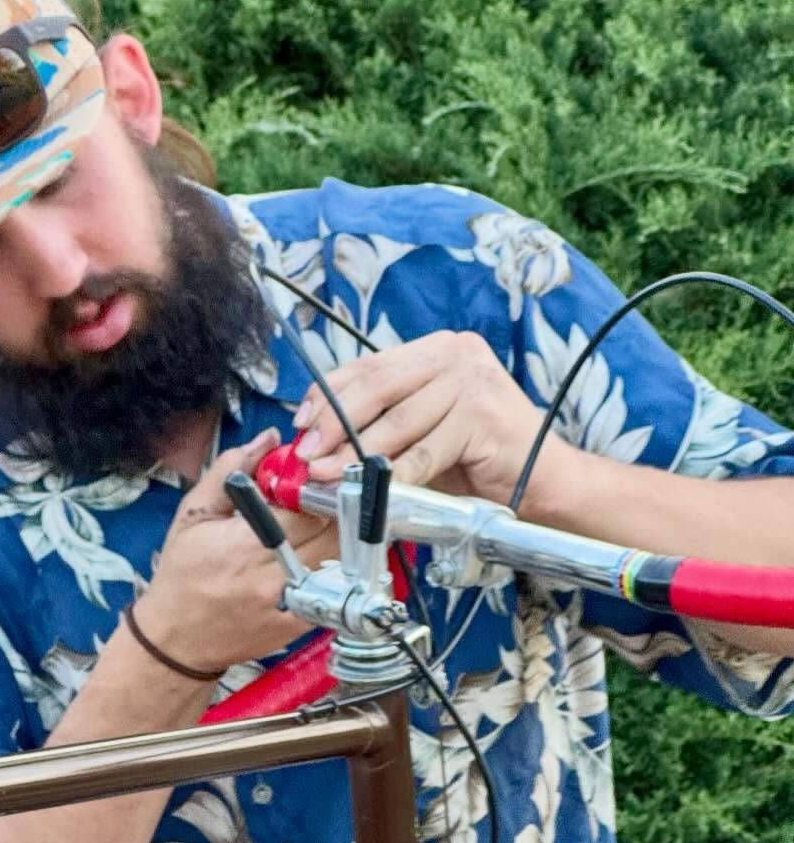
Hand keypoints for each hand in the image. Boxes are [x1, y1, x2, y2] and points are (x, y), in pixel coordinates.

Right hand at [135, 429, 336, 672]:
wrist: (175, 640)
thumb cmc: (181, 575)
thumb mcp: (193, 513)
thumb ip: (232, 470)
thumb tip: (269, 439)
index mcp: (244, 543)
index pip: (307, 505)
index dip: (316, 486)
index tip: (310, 477)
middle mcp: (272, 575)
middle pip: (331, 529)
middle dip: (331, 507)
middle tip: (320, 497)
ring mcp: (289, 603)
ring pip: (339, 557)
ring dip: (337, 536)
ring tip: (318, 526)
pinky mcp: (298, 623)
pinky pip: (334, 588)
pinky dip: (334, 568)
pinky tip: (316, 558)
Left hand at [293, 330, 577, 512]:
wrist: (543, 481)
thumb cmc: (475, 460)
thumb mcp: (419, 434)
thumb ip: (378, 427)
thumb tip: (317, 443)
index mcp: (436, 350)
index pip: (368, 366)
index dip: (327, 395)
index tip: (300, 425)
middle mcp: (456, 354)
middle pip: (377, 386)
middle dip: (334, 423)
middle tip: (306, 454)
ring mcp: (473, 381)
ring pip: (397, 421)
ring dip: (356, 454)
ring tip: (327, 476)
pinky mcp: (484, 414)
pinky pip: (425, 451)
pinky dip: (395, 475)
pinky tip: (374, 492)